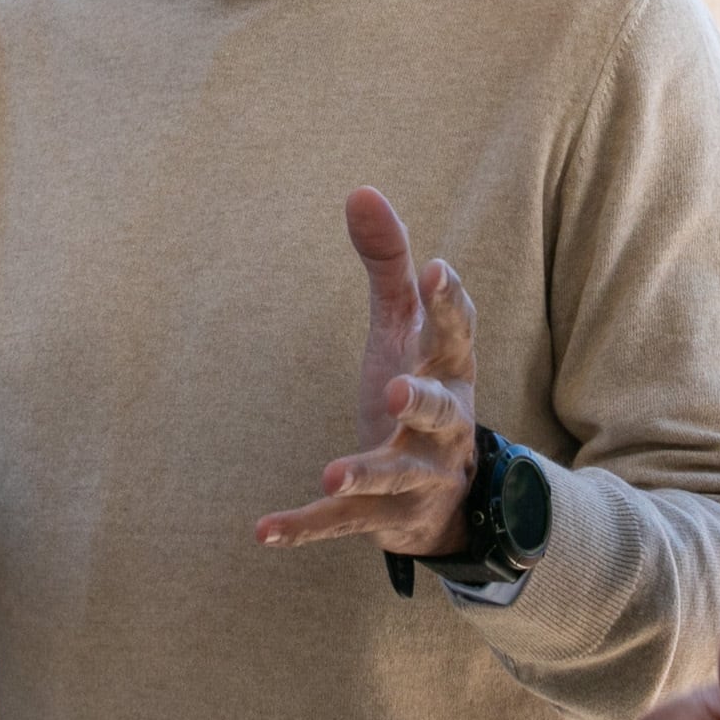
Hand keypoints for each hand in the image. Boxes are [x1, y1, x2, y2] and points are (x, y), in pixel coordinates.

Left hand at [254, 187, 477, 557]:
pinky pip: (342, 523)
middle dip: (423, 402)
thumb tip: (360, 188)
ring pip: (395, 477)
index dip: (449, 303)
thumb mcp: (404, 329)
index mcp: (450, 372)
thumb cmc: (419, 390)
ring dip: (367, 472)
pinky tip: (263, 530)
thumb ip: (388, 263)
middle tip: (399, 389)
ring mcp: (415, 477)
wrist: (444, 500)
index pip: (456, 333)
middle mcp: (443, 427)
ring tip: (333, 470)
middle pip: (441, 411)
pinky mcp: (380, 517)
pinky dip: (304, 526)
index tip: (436, 269)